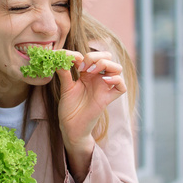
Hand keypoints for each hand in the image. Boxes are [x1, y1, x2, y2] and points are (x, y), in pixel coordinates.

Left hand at [55, 50, 126, 182]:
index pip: (94, 55)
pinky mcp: (107, 99)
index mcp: (88, 74)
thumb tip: (60, 57)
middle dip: (96, 56)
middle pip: (108, 57)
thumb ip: (64, 72)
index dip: (84, 55)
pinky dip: (117, 80)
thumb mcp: (65, 87)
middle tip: (83, 66)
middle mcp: (98, 79)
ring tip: (91, 72)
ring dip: (105, 65)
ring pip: (117, 68)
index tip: (72, 61)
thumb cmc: (69, 107)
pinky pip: (121, 87)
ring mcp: (104, 88)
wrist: (70, 127)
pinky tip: (104, 81)